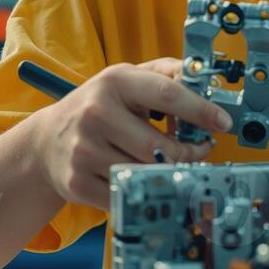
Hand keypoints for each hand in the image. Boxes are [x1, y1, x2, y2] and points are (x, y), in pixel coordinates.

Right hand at [32, 58, 230, 208]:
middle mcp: (96, 113)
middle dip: (188, 153)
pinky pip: (127, 194)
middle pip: (161, 147)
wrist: (45, 141)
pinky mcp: (77, 183)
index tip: (223, 123)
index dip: (201, 111)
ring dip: (166, 173)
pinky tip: (142, 180)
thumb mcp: (127, 79)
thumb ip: (166, 73)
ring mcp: (84, 150)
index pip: (168, 94)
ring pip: (146, 173)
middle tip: (199, 152)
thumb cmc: (100, 107)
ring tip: (170, 164)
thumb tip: (204, 75)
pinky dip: (141, 191)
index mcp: (114, 82)